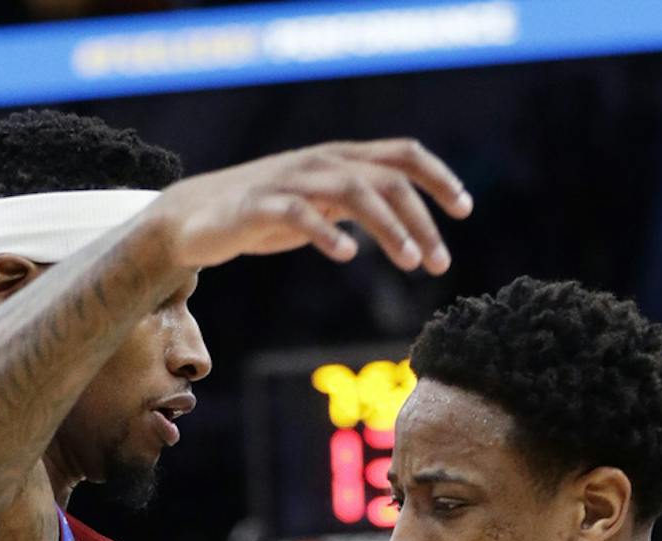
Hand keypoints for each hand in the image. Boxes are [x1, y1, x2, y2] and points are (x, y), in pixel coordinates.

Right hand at [156, 139, 469, 277]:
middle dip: (421, 219)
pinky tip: (347, 254)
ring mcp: (292, 181)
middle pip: (386, 178)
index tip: (465, 209)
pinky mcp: (261, 205)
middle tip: (441, 263)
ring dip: (389, 226)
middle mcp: (321, 163)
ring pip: (352, 190)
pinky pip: (300, 213)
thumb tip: (407, 226)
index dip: (437, 176)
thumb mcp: (322, 205)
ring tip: (412, 262)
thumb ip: (360, 206)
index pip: (401, 155)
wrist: (196, 217)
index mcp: (340, 160)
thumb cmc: (266, 213)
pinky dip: (326, 231)